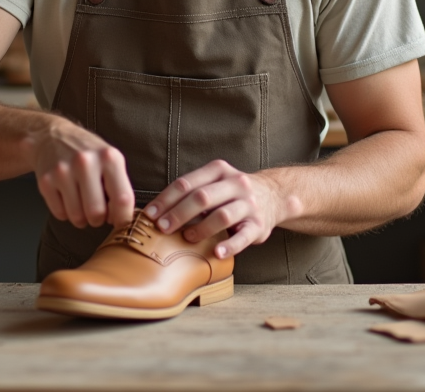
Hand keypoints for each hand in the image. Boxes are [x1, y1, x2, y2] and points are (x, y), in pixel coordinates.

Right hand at [25, 117, 134, 228]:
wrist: (51, 137)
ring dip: (81, 218)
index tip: (120, 222)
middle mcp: (85, 162)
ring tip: (81, 204)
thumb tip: (124, 218)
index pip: (122, 199)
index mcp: (108, 157)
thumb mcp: (111, 159)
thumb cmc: (87, 152)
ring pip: (77, 217)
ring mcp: (63, 171)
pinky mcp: (45, 181)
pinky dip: (65, 213)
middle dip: (99, 219)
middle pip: (97, 213)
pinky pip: (59, 214)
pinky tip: (67, 198)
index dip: (123, 218)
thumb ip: (120, 186)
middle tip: (97, 211)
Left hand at [143, 160, 303, 259]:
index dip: (166, 199)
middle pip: (202, 198)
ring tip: (187, 238)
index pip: (187, 183)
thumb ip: (191, 191)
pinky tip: (216, 253)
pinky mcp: (259, 225)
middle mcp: (236, 183)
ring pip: (222, 215)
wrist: (274, 195)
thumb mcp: (214, 182)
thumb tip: (156, 210)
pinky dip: (229, 245)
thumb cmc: (232, 192)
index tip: (150, 214)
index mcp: (219, 170)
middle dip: (179, 213)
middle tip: (162, 228)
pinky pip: (243, 236)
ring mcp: (249, 204)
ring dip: (201, 229)